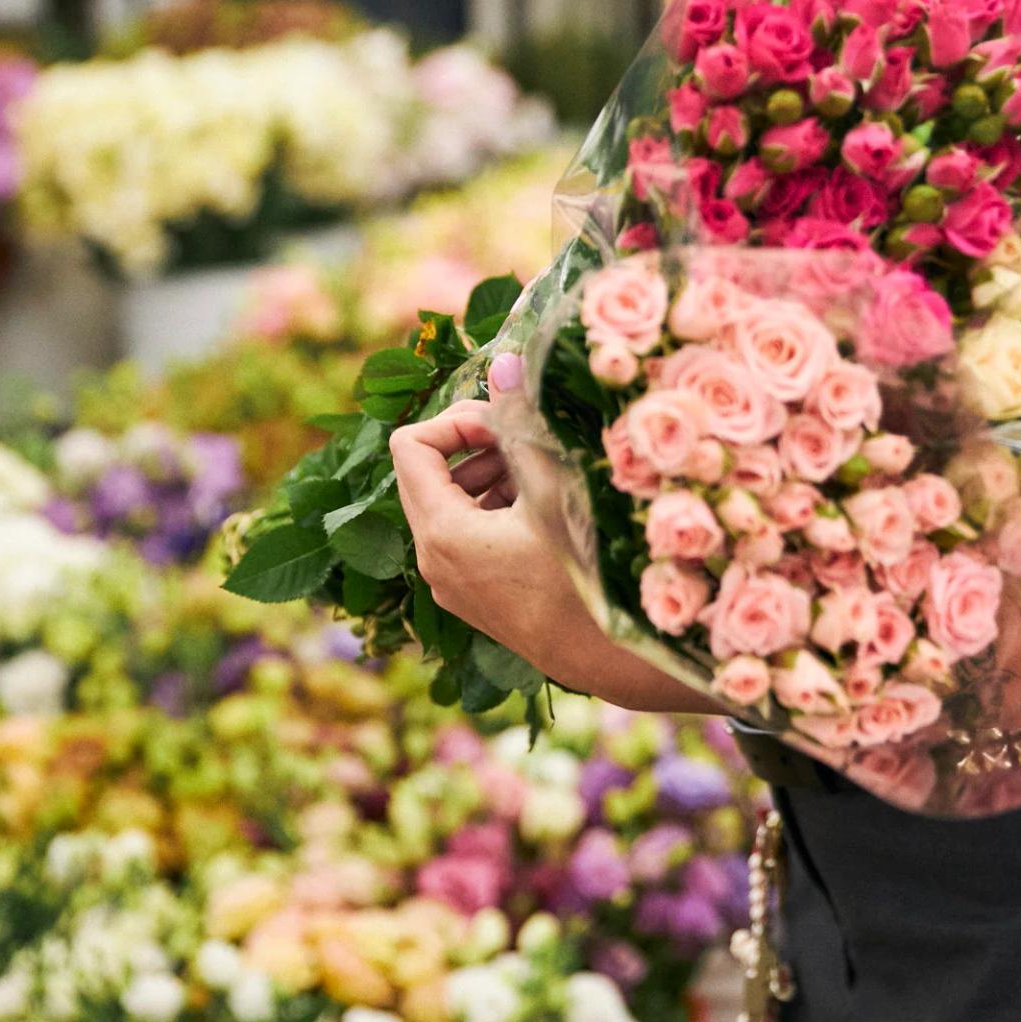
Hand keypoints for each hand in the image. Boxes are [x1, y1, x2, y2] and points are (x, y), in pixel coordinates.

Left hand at [387, 393, 718, 716]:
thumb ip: (523, 423)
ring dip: (489, 477)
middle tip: (529, 447)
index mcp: (441, 532)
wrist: (609, 659)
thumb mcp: (555, 488)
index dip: (455, 422)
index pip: (410, 445)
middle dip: (476, 447)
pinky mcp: (473, 595)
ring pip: (450, 503)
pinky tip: (546, 512)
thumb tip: (506, 362)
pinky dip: (495, 509)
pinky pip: (466, 533)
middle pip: (427, 472)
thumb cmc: (586, 574)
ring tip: (544, 477)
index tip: (503, 427)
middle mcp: (433, 560)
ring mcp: (451, 582)